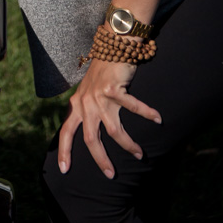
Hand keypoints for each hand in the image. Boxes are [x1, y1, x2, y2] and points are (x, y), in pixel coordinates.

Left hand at [58, 58, 161, 178]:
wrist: (110, 47)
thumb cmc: (102, 73)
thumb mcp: (87, 93)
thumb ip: (85, 110)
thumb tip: (88, 135)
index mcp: (77, 105)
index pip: (66, 132)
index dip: (64, 151)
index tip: (64, 170)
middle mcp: (85, 103)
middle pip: (91, 139)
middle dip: (100, 159)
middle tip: (111, 175)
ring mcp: (99, 96)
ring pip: (114, 130)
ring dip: (128, 145)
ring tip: (140, 155)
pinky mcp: (113, 89)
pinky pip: (133, 107)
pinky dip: (147, 114)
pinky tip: (158, 120)